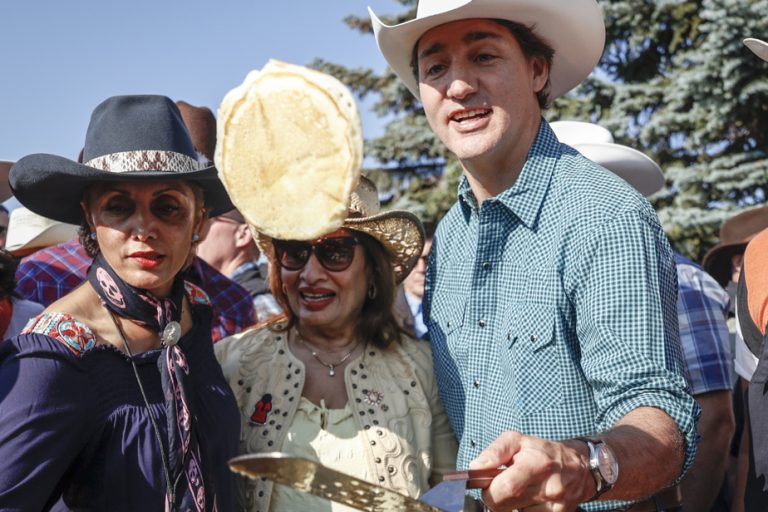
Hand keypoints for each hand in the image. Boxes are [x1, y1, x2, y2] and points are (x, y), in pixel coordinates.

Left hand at [469, 432, 594, 511]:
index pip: (506, 488)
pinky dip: (525, 511)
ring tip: (521, 491)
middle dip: (497, 499)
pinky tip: (530, 500)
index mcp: (536, 464)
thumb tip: (475, 469)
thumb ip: (494, 453)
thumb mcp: (516, 441)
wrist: (577, 466)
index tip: (487, 484)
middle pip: (507, 506)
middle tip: (501, 487)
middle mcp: (549, 487)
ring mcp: (556, 506)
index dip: (489, 490)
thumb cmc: (541, 451)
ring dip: (512, 506)